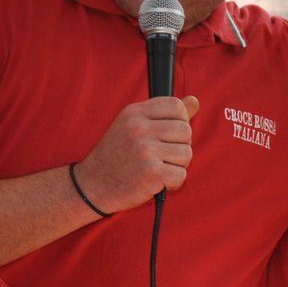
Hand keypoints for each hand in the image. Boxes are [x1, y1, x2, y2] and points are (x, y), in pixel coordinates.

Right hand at [74, 96, 200, 212]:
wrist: (93, 185)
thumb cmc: (116, 155)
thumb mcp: (133, 125)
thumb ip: (164, 113)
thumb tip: (194, 101)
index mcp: (135, 113)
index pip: (176, 106)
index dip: (180, 121)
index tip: (168, 134)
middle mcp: (139, 128)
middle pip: (186, 130)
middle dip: (180, 146)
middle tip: (163, 155)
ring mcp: (145, 151)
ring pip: (187, 153)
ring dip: (177, 165)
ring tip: (159, 167)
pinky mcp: (151, 173)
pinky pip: (181, 175)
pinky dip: (173, 182)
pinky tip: (158, 181)